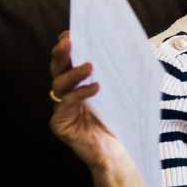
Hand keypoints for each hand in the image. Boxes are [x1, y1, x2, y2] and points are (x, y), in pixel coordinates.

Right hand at [48, 30, 129, 173]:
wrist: (117, 154)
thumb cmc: (120, 122)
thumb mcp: (121, 93)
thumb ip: (117, 74)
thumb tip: (129, 47)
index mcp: (76, 85)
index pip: (67, 62)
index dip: (66, 47)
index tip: (70, 32)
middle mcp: (64, 95)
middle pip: (57, 70)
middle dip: (61, 54)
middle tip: (69, 41)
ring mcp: (60, 110)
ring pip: (58, 85)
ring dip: (73, 73)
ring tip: (89, 65)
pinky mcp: (59, 124)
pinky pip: (65, 104)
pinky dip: (80, 93)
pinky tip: (95, 87)